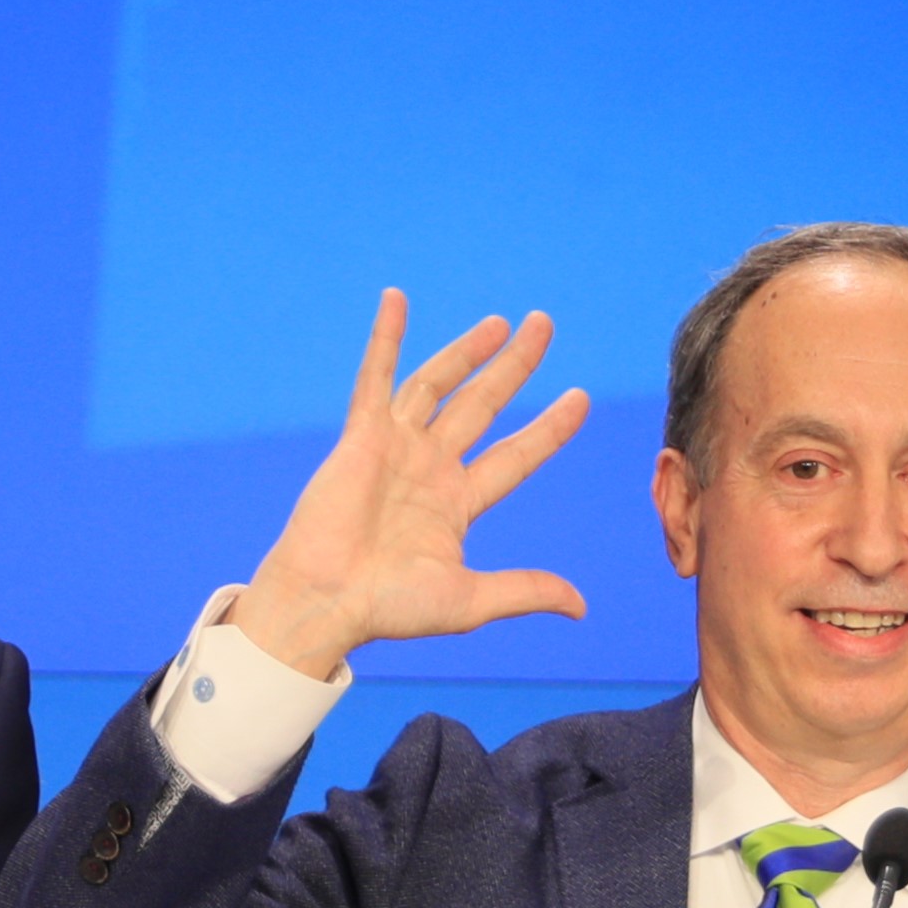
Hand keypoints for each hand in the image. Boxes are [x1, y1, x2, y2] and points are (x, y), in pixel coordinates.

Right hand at [229, 291, 590, 677]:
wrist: (326, 602)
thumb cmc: (389, 607)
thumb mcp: (470, 600)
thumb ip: (525, 589)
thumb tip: (581, 608)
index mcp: (457, 503)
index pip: (516, 455)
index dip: (549, 428)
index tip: (580, 397)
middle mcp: (430, 468)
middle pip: (483, 405)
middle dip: (514, 366)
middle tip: (543, 324)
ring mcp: (395, 448)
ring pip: (438, 384)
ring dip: (467, 350)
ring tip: (500, 322)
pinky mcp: (361, 437)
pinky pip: (375, 378)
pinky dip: (386, 338)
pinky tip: (397, 299)